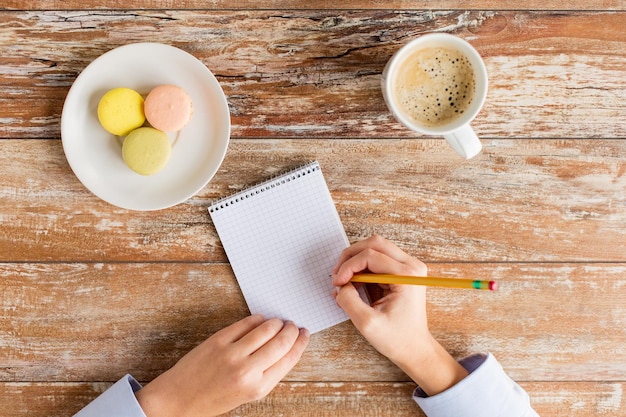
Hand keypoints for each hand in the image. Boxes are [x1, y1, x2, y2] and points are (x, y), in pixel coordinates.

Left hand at [135, 315, 309, 416]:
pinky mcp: (219, 340)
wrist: (179, 398)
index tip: (304, 334)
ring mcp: (232, 353)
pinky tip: (260, 321)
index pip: (289, 358)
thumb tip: (285, 347)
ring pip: (266, 328)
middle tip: (293, 325)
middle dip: (291, 330)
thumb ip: (266, 373)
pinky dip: (257, 319)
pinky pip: (246, 322)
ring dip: (276, 322)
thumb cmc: (213, 399)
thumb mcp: (247, 395)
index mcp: (258, 387)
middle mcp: (248, 370)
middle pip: (281, 341)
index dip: (300, 343)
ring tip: (278, 322)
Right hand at [332, 236, 467, 395]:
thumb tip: (340, 285)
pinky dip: (361, 269)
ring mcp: (408, 267)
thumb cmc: (397, 339)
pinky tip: (353, 285)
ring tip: (343, 281)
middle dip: (350, 257)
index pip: (370, 255)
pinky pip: (377, 260)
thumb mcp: (367, 323)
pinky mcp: (402, 272)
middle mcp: (411, 266)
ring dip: (355, 262)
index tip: (336, 283)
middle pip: (374, 244)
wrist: (415, 349)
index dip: (348, 266)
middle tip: (337, 275)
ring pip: (375, 249)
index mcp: (406, 275)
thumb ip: (348, 300)